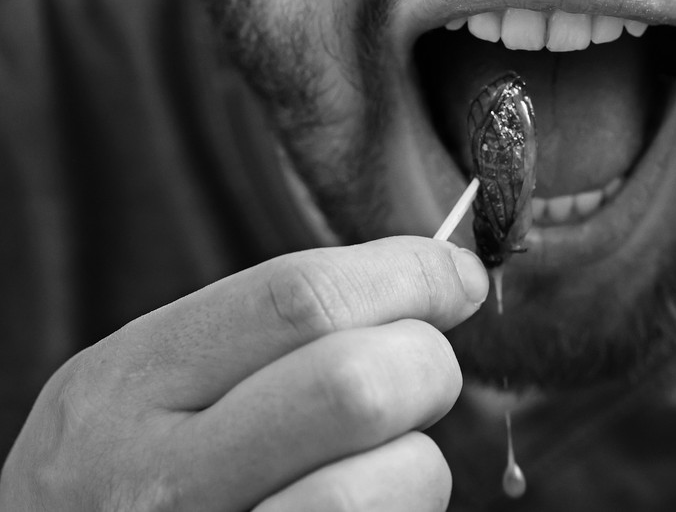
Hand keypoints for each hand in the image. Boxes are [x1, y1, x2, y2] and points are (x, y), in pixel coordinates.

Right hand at [0, 236, 487, 510]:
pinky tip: (367, 497)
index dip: (406, 275)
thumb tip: (445, 278)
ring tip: (381, 452)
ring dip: (420, 453)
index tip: (455, 275)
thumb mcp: (155, 376)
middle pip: (359, 385)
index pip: (300, 300)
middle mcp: (162, 478)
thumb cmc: (134, 461)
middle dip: (426, 362)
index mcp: (131, 384)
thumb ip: (273, 323)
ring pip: (394, 478)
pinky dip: (405, 506)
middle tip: (417, 372)